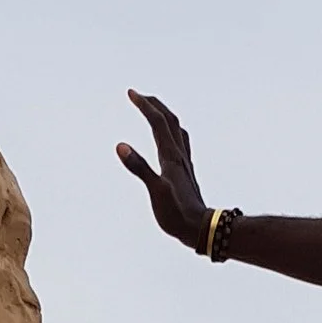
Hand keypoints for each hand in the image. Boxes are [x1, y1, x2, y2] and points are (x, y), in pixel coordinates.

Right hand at [116, 91, 210, 252]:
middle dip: (154, 105)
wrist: (200, 228)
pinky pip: (179, 144)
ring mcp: (184, 163)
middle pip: (169, 121)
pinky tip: (168, 139)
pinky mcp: (184, 173)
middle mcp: (179, 155)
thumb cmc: (177, 214)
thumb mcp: (155, 191)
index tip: (131, 93)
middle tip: (138, 95)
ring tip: (153, 110)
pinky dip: (171, 133)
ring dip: (164, 116)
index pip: (158, 122)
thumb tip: (121, 146)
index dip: (145, 106)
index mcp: (171, 156)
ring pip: (176, 130)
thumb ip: (139, 167)